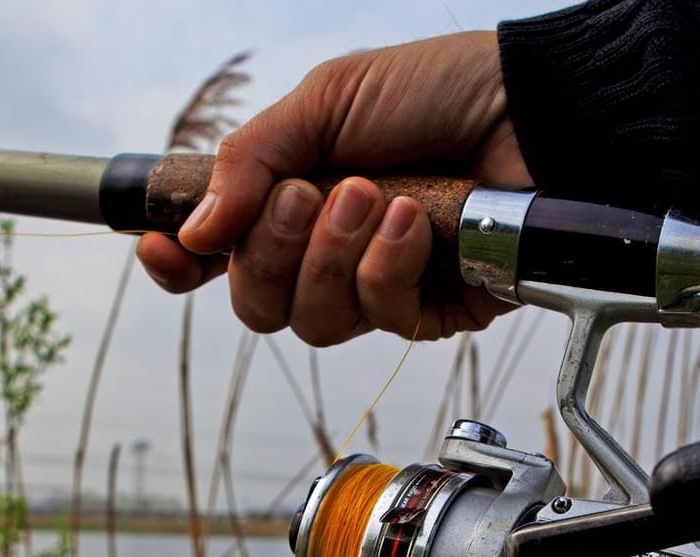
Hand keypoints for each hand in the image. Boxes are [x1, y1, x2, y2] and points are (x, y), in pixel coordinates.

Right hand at [135, 31, 531, 345]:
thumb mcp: (328, 100)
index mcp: (293, 198)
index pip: (218, 255)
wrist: (534, 109)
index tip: (165, 248)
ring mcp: (379, 285)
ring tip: (374, 195)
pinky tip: (414, 222)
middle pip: (257, 303)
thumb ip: (251, 161)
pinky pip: (381, 319)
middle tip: (309, 196)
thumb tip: (192, 231)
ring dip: (334, 255)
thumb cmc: (440, 92)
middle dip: (269, 252)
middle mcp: (329, 251)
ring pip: (314, 321)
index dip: (182, 262)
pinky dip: (388, 267)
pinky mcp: (432, 310)